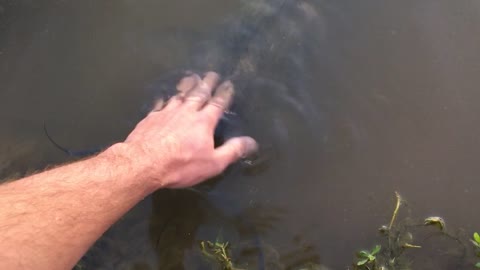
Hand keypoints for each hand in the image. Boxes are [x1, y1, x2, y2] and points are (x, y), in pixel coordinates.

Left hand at [119, 72, 257, 188]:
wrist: (144, 163)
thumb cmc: (182, 165)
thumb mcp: (213, 163)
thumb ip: (232, 151)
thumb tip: (251, 142)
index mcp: (204, 122)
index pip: (217, 104)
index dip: (224, 93)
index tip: (228, 84)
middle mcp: (186, 112)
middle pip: (199, 93)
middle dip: (207, 83)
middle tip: (212, 74)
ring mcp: (167, 112)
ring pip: (180, 95)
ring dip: (187, 86)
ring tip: (191, 78)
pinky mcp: (151, 118)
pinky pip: (161, 104)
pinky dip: (166, 98)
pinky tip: (164, 97)